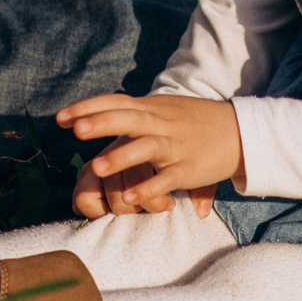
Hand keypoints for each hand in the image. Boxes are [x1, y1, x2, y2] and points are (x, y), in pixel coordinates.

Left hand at [59, 94, 241, 218]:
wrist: (241, 130)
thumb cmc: (197, 122)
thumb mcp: (165, 110)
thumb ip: (131, 114)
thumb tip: (90, 119)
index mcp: (153, 108)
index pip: (116, 102)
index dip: (88, 108)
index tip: (61, 118)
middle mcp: (162, 124)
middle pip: (128, 119)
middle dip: (102, 123)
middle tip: (75, 130)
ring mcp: (176, 146)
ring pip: (146, 148)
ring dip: (122, 157)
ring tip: (98, 167)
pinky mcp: (189, 169)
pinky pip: (167, 179)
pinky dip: (150, 188)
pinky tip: (131, 198)